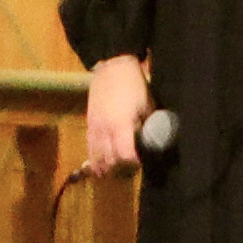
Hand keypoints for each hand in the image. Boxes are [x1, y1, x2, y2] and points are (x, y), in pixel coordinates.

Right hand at [83, 52, 149, 177]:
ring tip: (113, 174)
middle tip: (130, 169)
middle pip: (110, 160)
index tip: (142, 163)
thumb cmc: (134, 85)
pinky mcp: (89, 124)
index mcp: (121, 125)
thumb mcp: (147, 105)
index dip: (134, 163)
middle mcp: (105, 129)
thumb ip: (147, 125)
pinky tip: (99, 167)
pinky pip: (89, 147)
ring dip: (106, 167)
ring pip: (97, 156)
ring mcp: (95, 127)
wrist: (112, 67)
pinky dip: (94, 158)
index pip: (126, 155)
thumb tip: (153, 140)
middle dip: (121, 168)